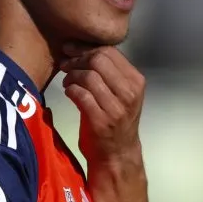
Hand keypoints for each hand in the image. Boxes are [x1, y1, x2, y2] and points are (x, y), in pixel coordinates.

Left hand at [61, 47, 145, 165]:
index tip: (71, 50)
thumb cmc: (116, 121)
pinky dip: (70, 90)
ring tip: (67, 82)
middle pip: (98, 60)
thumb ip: (110, 72)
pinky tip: (69, 93)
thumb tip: (82, 48)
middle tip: (66, 65)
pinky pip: (80, 94)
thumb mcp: (121, 93)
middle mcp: (129, 93)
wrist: (117, 154)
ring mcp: (116, 108)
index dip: (86, 47)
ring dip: (71, 76)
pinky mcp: (101, 121)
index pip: (110, 51)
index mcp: (136, 81)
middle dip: (77, 60)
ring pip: (88, 76)